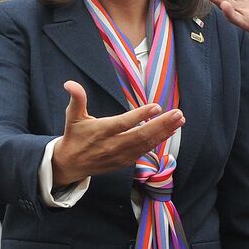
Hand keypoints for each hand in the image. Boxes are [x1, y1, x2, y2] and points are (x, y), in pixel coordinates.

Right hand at [50, 81, 183, 184]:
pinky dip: (159, 141)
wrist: (71, 164)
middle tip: (178, 114)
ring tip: (179, 120)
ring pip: (146, 144)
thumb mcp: (73, 116)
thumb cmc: (74, 136)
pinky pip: (145, 151)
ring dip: (164, 132)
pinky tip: (170, 132)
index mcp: (101, 131)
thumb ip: (77, 99)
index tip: (156, 106)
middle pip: (140, 135)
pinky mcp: (125, 162)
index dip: (140, 116)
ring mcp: (120, 155)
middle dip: (161, 124)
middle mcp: (113, 145)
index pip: (123, 123)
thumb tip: (69, 83)